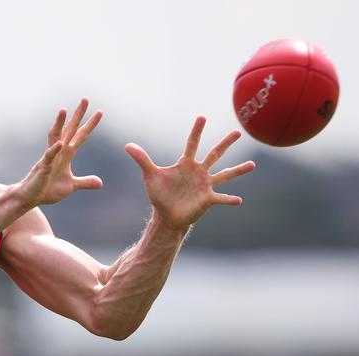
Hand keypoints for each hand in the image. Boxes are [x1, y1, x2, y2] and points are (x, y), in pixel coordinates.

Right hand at [17, 98, 102, 206]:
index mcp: (66, 155)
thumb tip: (100, 183)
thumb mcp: (70, 186)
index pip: (80, 136)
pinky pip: (49, 156)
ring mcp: (50, 158)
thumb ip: (85, 182)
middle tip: (85, 99)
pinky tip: (61, 144)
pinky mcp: (43, 167)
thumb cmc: (47, 190)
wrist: (30, 198)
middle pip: (69, 129)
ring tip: (64, 110)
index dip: (90, 125)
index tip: (99, 112)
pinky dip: (54, 150)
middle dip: (78, 115)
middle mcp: (58, 152)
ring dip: (59, 123)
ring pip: (55, 136)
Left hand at [126, 116, 255, 230]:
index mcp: (186, 164)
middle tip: (238, 132)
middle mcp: (199, 172)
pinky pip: (220, 198)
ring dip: (238, 170)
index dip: (196, 131)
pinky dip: (229, 199)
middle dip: (225, 143)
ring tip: (252, 165)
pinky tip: (239, 200)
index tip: (202, 117)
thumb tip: (127, 145)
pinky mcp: (207, 199)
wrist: (166, 214)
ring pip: (225, 175)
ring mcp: (205, 185)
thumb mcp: (150, 175)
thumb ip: (142, 159)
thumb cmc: (160, 194)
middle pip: (215, 154)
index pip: (192, 143)